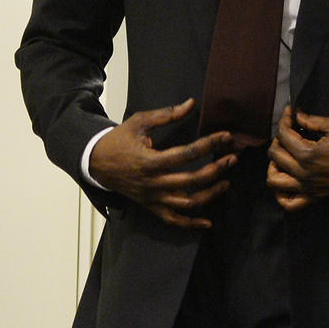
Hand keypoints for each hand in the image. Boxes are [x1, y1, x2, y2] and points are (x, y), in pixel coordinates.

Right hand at [88, 98, 236, 228]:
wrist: (96, 162)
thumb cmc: (119, 140)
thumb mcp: (139, 122)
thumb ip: (166, 115)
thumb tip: (191, 104)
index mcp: (150, 161)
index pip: (186, 154)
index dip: (209, 144)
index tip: (226, 136)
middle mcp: (153, 183)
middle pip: (191, 181)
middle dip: (216, 170)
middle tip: (232, 158)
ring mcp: (152, 198)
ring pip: (186, 203)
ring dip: (210, 195)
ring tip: (226, 183)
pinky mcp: (151, 207)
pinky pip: (173, 220)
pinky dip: (191, 224)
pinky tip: (207, 223)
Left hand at [265, 107, 328, 210]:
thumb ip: (312, 121)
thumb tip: (296, 116)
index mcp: (308, 154)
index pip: (284, 135)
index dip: (285, 119)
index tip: (290, 112)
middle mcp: (303, 172)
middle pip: (275, 154)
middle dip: (278, 138)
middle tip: (290, 130)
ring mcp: (306, 187)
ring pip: (274, 179)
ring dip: (273, 165)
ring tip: (284, 155)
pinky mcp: (313, 196)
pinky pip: (289, 203)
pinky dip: (281, 194)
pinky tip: (286, 179)